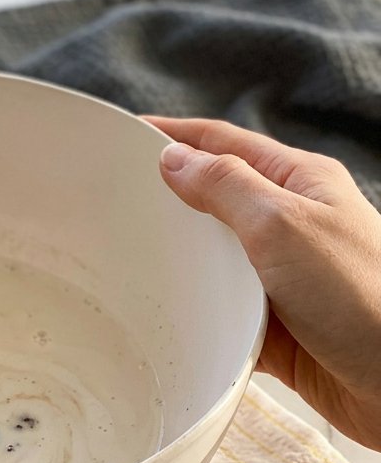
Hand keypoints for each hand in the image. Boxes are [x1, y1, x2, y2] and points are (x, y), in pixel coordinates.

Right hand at [147, 117, 380, 449]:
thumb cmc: (360, 297)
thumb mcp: (284, 225)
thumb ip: (226, 187)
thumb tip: (174, 158)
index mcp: (298, 182)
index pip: (222, 144)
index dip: (172, 135)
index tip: (122, 135)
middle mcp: (290, 224)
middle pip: (215, 197)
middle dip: (166, 196)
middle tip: (107, 199)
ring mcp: (281, 277)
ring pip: (213, 258)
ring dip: (176, 257)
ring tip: (121, 254)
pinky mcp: (275, 326)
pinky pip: (221, 311)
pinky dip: (193, 310)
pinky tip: (161, 313)